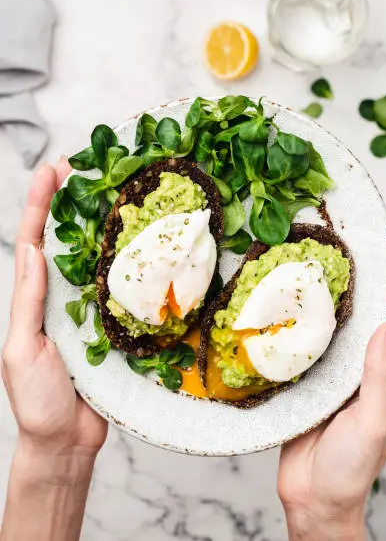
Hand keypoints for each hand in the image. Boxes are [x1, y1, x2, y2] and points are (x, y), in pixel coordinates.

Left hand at [2, 160, 107, 459]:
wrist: (67, 441)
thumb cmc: (37, 401)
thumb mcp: (21, 349)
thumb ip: (28, 301)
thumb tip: (32, 251)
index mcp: (33, 299)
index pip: (35, 241)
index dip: (42, 205)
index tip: (53, 170)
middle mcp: (61, 297)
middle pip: (67, 241)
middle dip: (75, 202)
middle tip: (91, 167)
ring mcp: (89, 310)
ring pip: (97, 260)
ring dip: (104, 225)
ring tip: (119, 192)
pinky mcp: (113, 325)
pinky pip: (120, 290)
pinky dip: (129, 264)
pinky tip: (142, 246)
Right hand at [278, 247, 385, 540]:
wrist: (314, 500)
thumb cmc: (349, 470)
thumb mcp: (372, 424)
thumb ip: (379, 378)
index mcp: (377, 374)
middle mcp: (354, 367)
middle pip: (358, 314)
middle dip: (357, 278)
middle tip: (345, 242)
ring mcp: (326, 373)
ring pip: (325, 325)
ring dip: (322, 295)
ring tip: (310, 262)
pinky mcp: (300, 381)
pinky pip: (297, 346)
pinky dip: (292, 323)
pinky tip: (280, 305)